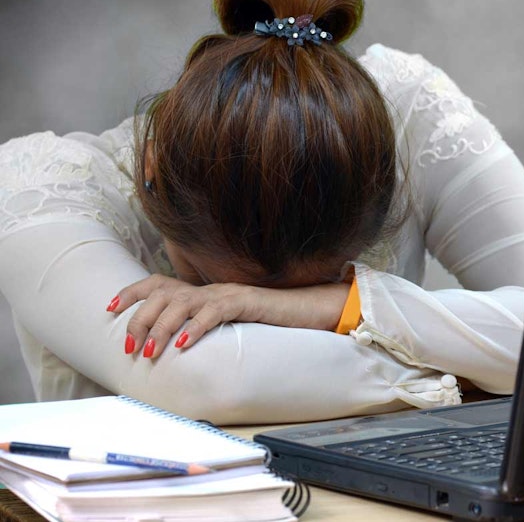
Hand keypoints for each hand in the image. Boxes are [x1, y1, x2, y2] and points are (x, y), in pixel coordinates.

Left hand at [106, 274, 350, 358]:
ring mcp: (225, 293)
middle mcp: (207, 288)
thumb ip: (199, 326)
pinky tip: (185, 345)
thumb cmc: (262, 321)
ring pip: (182, 304)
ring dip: (161, 329)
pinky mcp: (244, 302)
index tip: (109, 308)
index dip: (131, 293)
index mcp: (200, 291)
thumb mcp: (224, 323)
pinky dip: (196, 327)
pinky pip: (214, 312)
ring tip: (150, 353)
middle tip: (131, 348)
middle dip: (140, 320)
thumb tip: (172, 347)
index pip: (157, 283)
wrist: (302, 309)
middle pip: (162, 294)